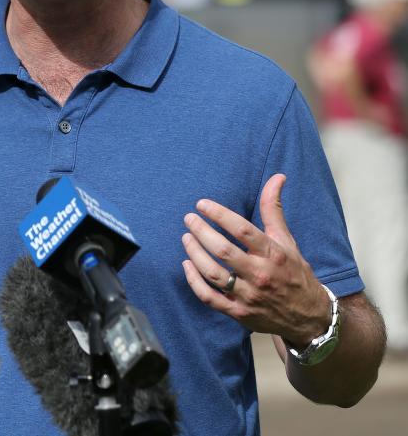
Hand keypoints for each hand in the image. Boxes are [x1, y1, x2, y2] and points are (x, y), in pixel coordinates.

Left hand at [181, 173, 330, 343]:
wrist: (308, 317)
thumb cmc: (293, 272)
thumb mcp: (287, 240)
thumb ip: (273, 210)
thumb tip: (277, 177)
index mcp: (273, 254)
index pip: (242, 230)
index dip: (219, 214)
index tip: (202, 204)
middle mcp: (261, 274)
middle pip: (223, 251)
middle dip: (201, 231)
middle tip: (189, 218)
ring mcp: (248, 296)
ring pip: (213, 273)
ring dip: (195, 253)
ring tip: (186, 237)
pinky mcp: (238, 312)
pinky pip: (209, 297)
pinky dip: (193, 281)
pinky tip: (187, 264)